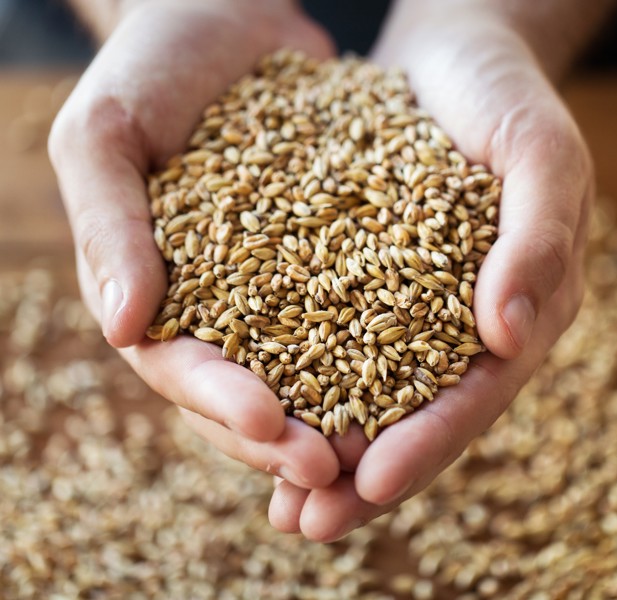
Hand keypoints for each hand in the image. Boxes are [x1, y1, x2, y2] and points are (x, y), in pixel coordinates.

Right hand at [49, 0, 341, 489]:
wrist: (224, 19)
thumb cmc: (150, 71)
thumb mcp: (106, 133)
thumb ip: (108, 224)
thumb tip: (127, 325)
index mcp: (161, 295)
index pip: (185, 370)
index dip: (222, 403)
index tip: (270, 424)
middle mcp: (225, 307)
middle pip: (252, 390)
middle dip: (287, 436)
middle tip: (336, 470)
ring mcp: (283, 287)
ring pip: (313, 372)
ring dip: (344, 417)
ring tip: (382, 453)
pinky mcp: (338, 255)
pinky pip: (364, 311)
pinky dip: (387, 350)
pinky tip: (425, 375)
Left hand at [267, 2, 592, 539]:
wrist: (450, 58)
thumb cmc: (504, 98)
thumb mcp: (541, 154)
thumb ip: (538, 240)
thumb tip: (511, 337)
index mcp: (519, 311)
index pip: (477, 394)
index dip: (430, 442)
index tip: (373, 482)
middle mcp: (461, 325)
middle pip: (415, 414)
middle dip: (364, 473)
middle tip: (308, 525)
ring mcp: (406, 307)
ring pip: (364, 394)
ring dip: (321, 448)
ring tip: (275, 505)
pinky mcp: (356, 280)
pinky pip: (322, 339)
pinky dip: (293, 380)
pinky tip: (252, 413)